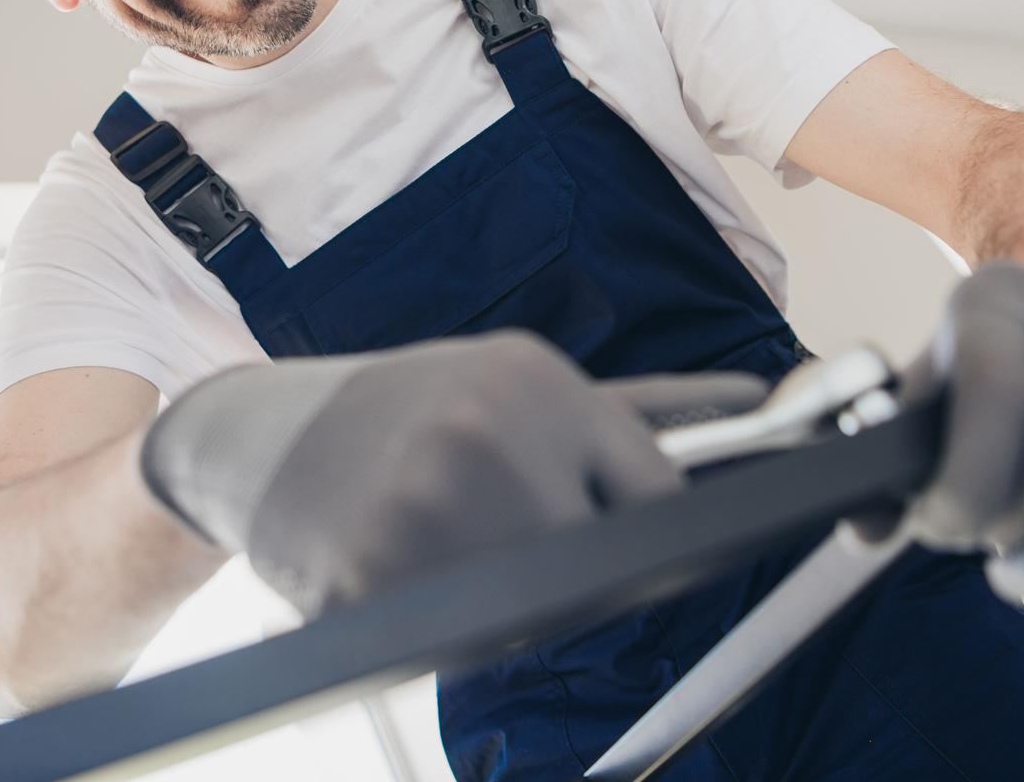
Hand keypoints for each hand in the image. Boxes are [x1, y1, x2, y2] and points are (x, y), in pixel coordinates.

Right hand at [140, 329, 767, 616]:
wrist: (265, 435)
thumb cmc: (410, 405)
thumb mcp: (520, 380)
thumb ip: (641, 414)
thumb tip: (758, 408)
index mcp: (537, 383)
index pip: (664, 496)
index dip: (648, 527)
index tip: (619, 526)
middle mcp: (488, 439)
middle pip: (605, 563)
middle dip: (571, 563)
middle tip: (508, 531)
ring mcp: (427, 513)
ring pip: (539, 615)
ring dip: (513, 601)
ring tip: (454, 542)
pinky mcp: (374, 582)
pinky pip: (460, 642)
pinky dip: (447, 623)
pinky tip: (409, 566)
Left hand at [897, 261, 1023, 684]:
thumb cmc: (985, 365)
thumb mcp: (927, 381)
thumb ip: (884, 453)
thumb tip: (862, 531)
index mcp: (1007, 308)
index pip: (1001, 388)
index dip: (966, 479)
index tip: (934, 528)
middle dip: (1014, 530)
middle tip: (979, 549)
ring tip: (1020, 579)